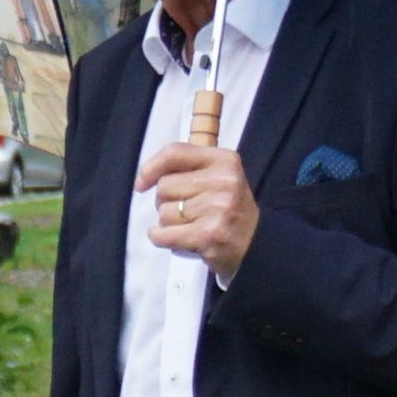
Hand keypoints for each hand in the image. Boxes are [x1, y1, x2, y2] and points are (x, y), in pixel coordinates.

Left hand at [139, 129, 258, 277]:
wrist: (254, 243)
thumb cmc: (227, 208)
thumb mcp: (217, 176)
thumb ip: (186, 168)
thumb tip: (143, 178)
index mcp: (224, 160)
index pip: (175, 153)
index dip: (151, 167)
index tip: (142, 182)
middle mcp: (224, 181)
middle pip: (164, 186)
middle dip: (165, 201)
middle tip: (185, 210)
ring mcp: (218, 209)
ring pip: (164, 212)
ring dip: (168, 222)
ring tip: (189, 225)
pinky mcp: (209, 235)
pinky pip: (164, 234)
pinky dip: (160, 237)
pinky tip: (172, 237)